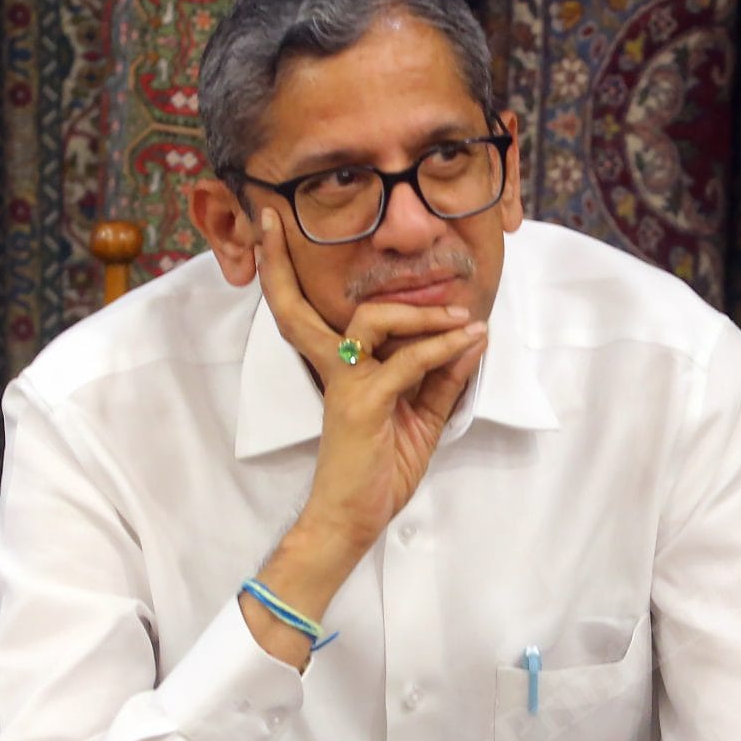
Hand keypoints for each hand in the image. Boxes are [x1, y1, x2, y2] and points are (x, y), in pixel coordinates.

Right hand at [257, 211, 488, 559]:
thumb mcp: (420, 417)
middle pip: (297, 305)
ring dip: (422, 311)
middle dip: (282, 260)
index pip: (300, 310)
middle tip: (276, 220)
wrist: (355, 520)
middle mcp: (332, 369)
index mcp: (337, 368)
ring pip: (373, 320)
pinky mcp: (363, 403)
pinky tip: (470, 342)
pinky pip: (407, 363)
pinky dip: (442, 348)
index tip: (270, 224)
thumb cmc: (381, 471)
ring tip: (462, 313)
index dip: (279, 269)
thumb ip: (441, 375)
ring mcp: (344, 384)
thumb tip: (471, 336)